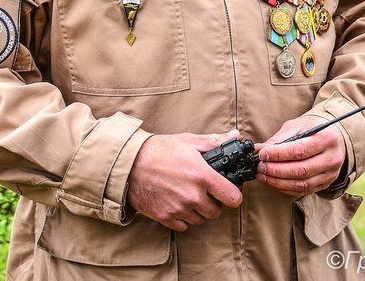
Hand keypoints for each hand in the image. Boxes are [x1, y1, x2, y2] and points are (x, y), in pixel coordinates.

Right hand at [127, 131, 243, 231]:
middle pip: (216, 212)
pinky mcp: (165, 217)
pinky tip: (178, 204)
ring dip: (199, 211)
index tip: (229, 192)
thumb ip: (214, 142)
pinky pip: (183, 226)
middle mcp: (192, 195)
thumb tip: (234, 137)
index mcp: (202, 176)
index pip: (232, 197)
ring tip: (190, 197)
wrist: (130, 163)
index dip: (233, 195)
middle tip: (206, 192)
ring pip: (200, 220)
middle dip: (214, 203)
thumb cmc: (159, 150)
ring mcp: (178, 208)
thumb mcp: (188, 141)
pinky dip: (183, 218)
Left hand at [255, 115, 346, 196]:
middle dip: (277, 170)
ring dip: (279, 182)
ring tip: (264, 175)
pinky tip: (275, 182)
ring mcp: (331, 173)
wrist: (334, 136)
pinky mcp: (326, 183)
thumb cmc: (314, 128)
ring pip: (302, 183)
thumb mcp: (298, 126)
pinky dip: (287, 188)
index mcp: (326, 138)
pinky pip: (304, 190)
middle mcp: (332, 158)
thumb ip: (279, 138)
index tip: (262, 154)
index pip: (300, 150)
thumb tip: (259, 149)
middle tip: (260, 167)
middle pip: (301, 170)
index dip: (279, 154)